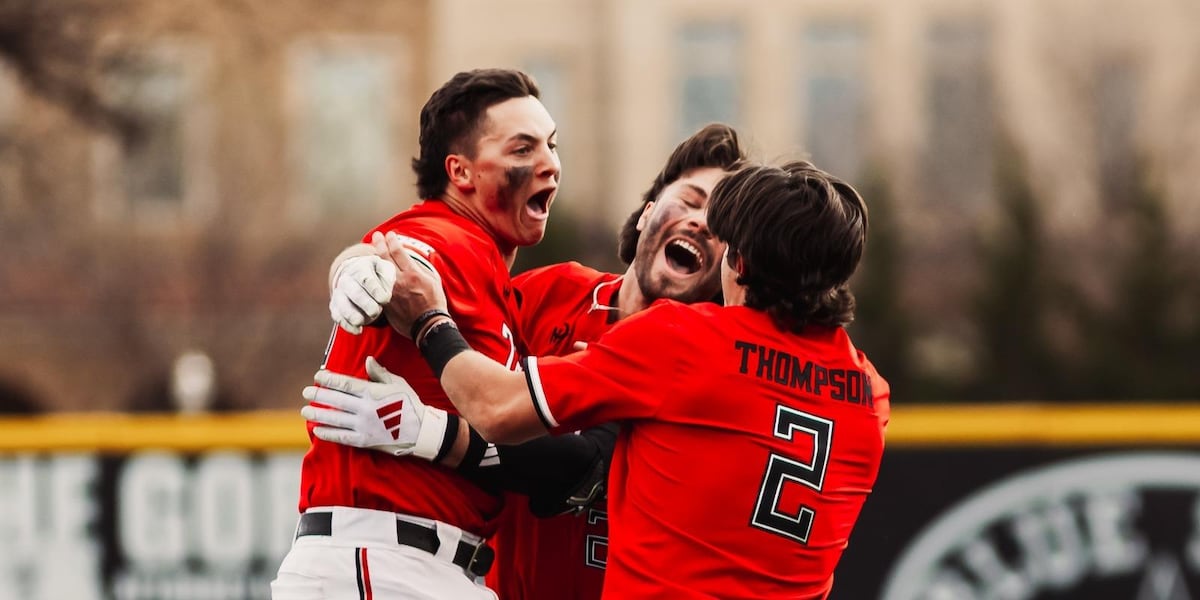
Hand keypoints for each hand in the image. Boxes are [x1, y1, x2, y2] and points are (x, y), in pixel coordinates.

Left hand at [300, 357, 449, 459]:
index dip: (329, 380)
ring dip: (318, 414)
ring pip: (335, 419)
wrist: (421, 431)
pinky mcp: (365, 440)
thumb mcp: (397, 384)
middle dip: (319, 395)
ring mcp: (364, 426)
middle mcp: (366, 408)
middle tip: (306, 393)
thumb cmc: (409, 404)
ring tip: (305, 411)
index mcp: (373, 392)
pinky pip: (342, 437)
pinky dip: (329, 433)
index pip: (345, 384)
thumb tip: (367, 360)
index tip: (318, 376)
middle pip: (336, 400)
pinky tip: (318, 430)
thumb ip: (380, 373)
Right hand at [329, 254, 396, 333]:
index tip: (385, 300)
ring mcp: (339, 294)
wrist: (359, 278)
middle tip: (375, 311)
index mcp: (360, 269)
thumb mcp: (385, 270)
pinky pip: (338, 318)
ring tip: (363, 320)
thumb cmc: (377, 275)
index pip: (366, 279)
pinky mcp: (336, 308)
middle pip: (354, 293)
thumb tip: (385, 290)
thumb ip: (387, 277)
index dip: (375, 290)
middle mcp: (346, 280)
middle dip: (366, 304)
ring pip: (343, 306)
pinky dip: (347, 326)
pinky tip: (358, 330)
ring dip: (353, 315)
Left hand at [378, 231, 449, 337]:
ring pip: (377, 270)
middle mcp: (399, 280)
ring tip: (371, 249)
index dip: (393, 240)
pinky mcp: (384, 301)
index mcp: (412, 273)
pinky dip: (372, 275)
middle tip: (376, 236)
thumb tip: (414, 259)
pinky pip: (375, 285)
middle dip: (379, 243)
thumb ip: (422, 268)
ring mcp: (390, 291)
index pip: (399, 251)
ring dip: (373, 257)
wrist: (428, 324)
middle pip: (385, 257)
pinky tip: (370, 269)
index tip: (390, 234)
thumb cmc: (434, 302)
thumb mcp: (433, 280)